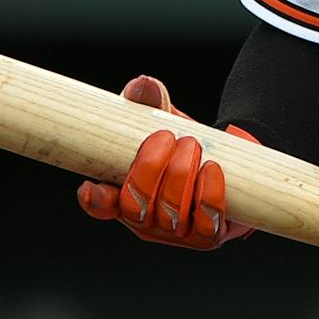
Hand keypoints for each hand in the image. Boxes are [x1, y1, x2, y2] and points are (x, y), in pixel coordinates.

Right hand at [76, 76, 255, 249]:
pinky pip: (206, 222)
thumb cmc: (180, 139)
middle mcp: (146, 219)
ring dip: (180, 175)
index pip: (101, 206)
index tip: (93, 187)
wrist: (226, 155)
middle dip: (150, 169)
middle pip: (136, 207)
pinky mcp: (209, 234)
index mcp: (123, 194)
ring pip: (170, 214)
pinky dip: (209, 194)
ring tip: (191, 144)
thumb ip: (148, 101)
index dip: (95, 200)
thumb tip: (143, 85)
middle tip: (166, 136)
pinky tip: (211, 168)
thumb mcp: (160, 118)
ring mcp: (176, 231)